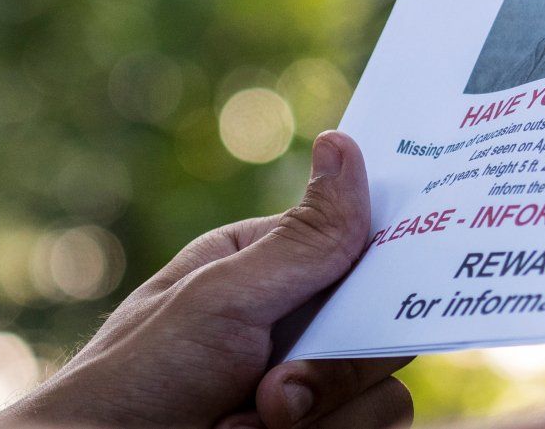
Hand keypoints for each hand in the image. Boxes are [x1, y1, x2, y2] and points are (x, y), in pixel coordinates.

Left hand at [0, 132, 411, 428]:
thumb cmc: (134, 382)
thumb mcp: (220, 299)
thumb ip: (301, 240)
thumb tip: (343, 144)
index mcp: (269, 268)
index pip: (362, 246)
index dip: (390, 262)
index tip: (410, 274)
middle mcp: (297, 324)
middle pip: (385, 325)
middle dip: (333, 367)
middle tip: (271, 392)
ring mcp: (310, 387)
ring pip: (385, 390)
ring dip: (322, 413)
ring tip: (242, 424)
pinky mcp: (319, 428)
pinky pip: (376, 427)